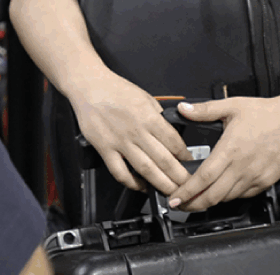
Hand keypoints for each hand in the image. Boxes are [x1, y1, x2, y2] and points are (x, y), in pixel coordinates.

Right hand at [70, 73, 192, 194]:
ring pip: (146, 170)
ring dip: (161, 184)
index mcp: (149, 116)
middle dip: (180, 177)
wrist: (89, 85)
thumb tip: (170, 131)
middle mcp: (137, 131)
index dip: (186, 156)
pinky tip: (141, 187)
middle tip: (188, 186)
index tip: (191, 163)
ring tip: (171, 193)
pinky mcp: (105, 149)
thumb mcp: (145, 96)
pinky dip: (132, 183)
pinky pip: (120, 173)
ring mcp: (120, 142)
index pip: (174, 142)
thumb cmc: (114, 88)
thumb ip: (157, 115)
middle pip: (164, 160)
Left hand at [168, 97, 279, 211]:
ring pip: (228, 197)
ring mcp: (255, 177)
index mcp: (230, 149)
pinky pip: (243, 195)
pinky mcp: (265, 182)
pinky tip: (221, 191)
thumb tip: (183, 109)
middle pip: (213, 195)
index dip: (187, 191)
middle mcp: (242, 167)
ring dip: (210, 201)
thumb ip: (204, 110)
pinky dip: (229, 196)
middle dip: (193, 204)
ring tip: (197, 199)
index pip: (203, 177)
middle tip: (179, 206)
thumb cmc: (265, 113)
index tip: (174, 198)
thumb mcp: (231, 106)